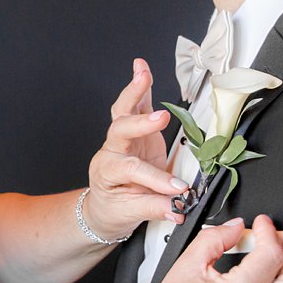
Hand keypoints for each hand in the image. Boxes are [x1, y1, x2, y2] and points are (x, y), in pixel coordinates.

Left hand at [82, 58, 188, 240]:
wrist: (104, 205)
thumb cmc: (114, 208)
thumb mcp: (131, 214)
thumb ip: (155, 208)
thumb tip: (178, 209)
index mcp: (107, 171)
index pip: (132, 170)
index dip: (156, 179)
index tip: (177, 189)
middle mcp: (111, 150)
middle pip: (121, 130)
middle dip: (141, 123)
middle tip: (161, 118)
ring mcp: (121, 138)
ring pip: (123, 111)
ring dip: (134, 92)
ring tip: (142, 75)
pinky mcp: (133, 130)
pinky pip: (134, 104)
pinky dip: (140, 86)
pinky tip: (141, 68)